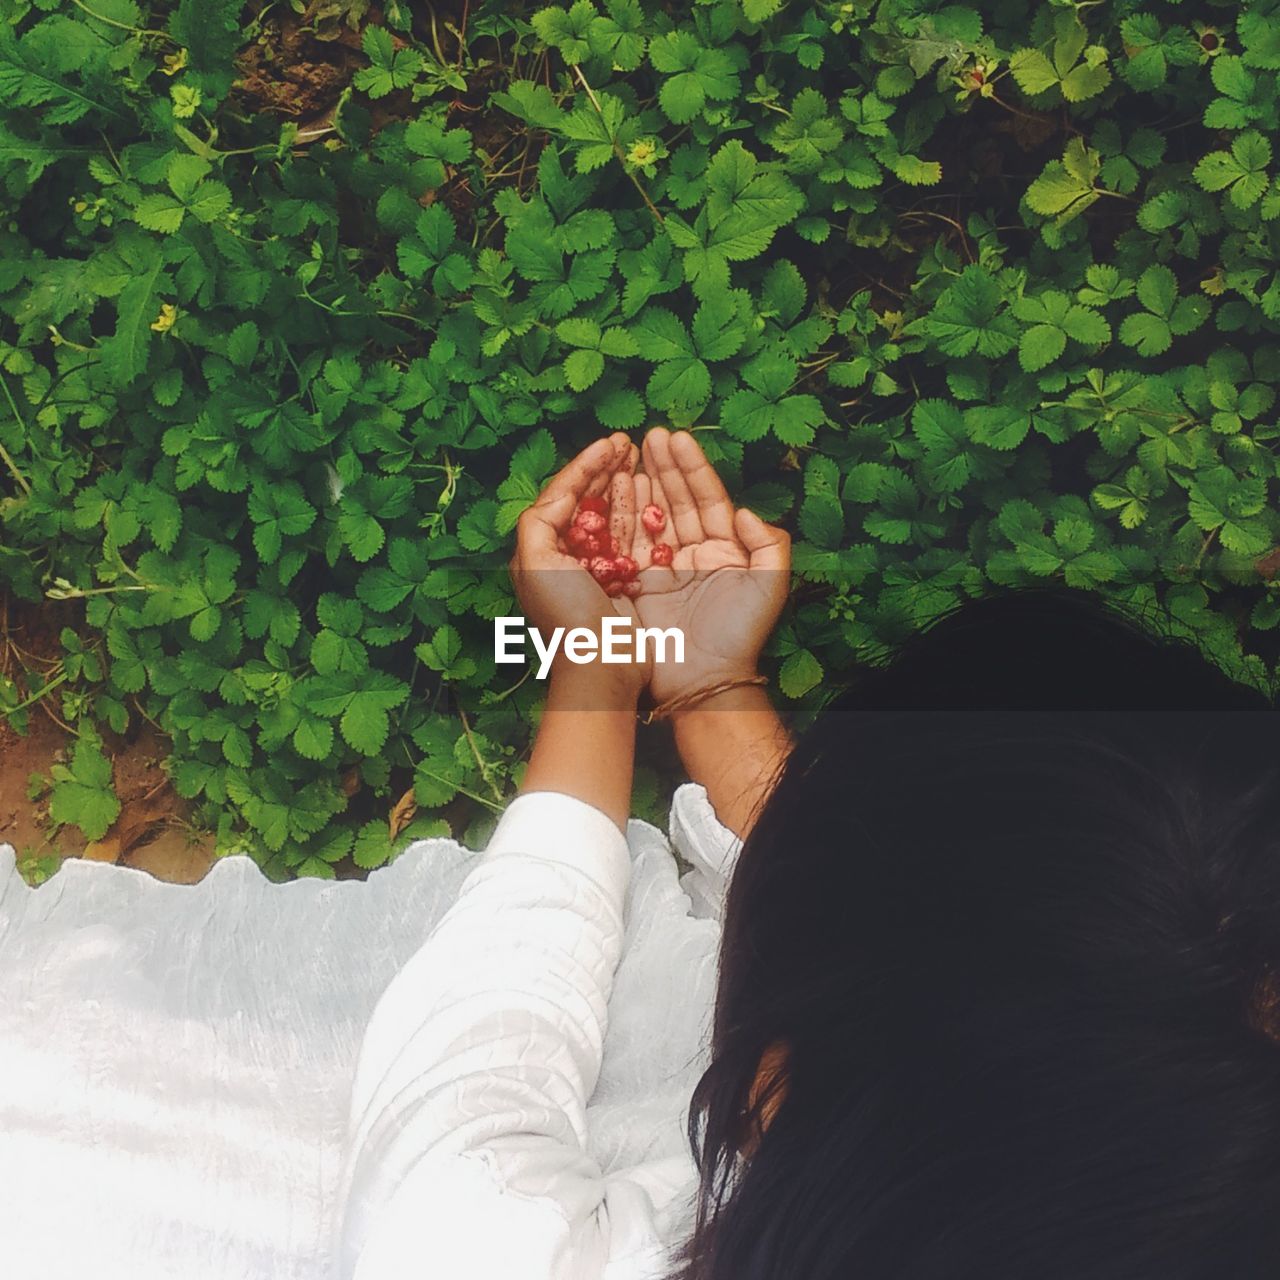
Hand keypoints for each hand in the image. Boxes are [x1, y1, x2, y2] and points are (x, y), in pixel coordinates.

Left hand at [509, 432, 648, 691]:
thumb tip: (561, 495)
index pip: (562, 493)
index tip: (613, 443)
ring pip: (609, 514)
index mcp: (540, 549)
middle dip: (605, 468)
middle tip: (629, 443)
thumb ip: (538, 522)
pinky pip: (630, 537)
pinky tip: (650, 496)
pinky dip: (638, 512)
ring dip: (623, 484)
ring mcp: (595, 569)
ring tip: (639, 460)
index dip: (587, 464)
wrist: (601, 666)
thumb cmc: (567, 617)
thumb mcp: (536, 564)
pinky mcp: (622, 582)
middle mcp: (564, 556)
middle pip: (585, 499)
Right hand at [633, 428, 789, 705]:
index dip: (691, 467)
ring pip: (650, 515)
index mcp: (725, 548)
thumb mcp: (770, 586)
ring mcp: (664, 567)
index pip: (706, 498)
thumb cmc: (740, 635)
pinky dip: (621, 516)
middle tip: (647, 435)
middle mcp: (694, 552)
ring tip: (625, 453)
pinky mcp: (638, 584)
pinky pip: (628, 543)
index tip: (675, 437)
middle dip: (662, 466)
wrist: (704, 679)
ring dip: (639, 484)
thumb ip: (769, 543)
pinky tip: (612, 491)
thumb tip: (745, 510)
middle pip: (676, 500)